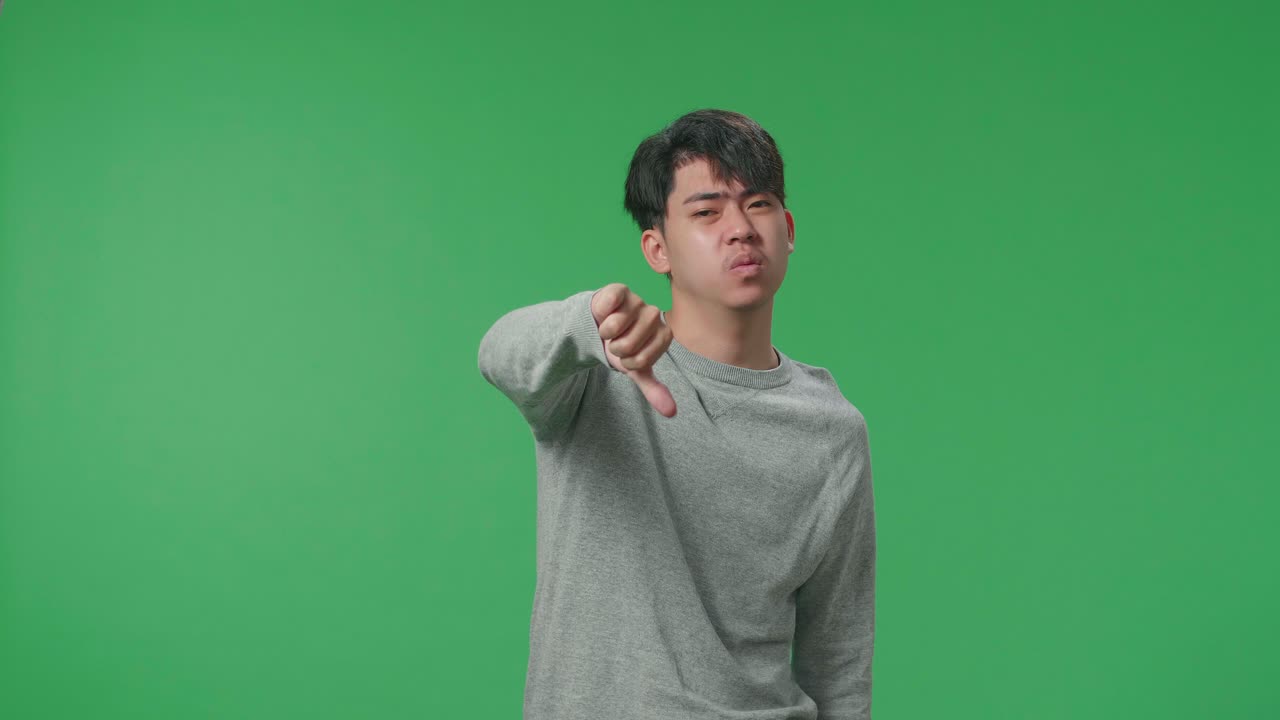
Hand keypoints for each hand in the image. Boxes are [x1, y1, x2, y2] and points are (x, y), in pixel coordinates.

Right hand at [591, 283, 676, 417]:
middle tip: (616, 341)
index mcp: (664, 335)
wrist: (599, 327)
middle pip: (628, 345)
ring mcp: (638, 300)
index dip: (628, 362)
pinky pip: (609, 306)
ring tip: (610, 329)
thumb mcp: (636, 370)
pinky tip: (604, 313)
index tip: (628, 356)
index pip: (642, 360)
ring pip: (615, 326)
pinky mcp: (620, 290)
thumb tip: (672, 412)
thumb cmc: (622, 347)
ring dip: (605, 333)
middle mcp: (654, 315)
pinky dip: (601, 314)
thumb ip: (653, 389)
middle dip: (616, 348)